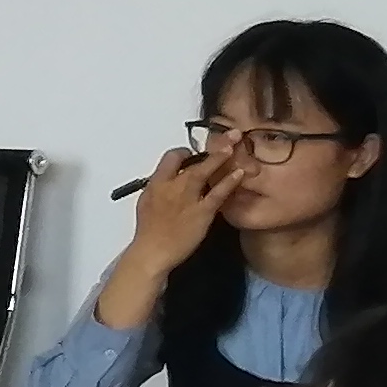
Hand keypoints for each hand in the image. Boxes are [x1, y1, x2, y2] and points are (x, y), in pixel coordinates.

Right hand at [116, 139, 238, 279]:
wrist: (153, 252)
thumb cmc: (149, 231)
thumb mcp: (147, 204)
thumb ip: (160, 189)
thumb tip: (170, 180)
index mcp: (156, 184)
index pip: (171, 158)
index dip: (186, 152)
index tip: (196, 154)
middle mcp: (171, 186)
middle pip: (192, 160)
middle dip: (212, 145)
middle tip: (231, 134)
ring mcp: (187, 198)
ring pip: (204, 171)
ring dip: (221, 156)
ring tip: (237, 143)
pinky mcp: (201, 212)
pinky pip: (217, 194)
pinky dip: (229, 182)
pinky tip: (239, 174)